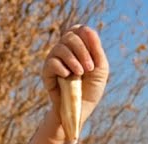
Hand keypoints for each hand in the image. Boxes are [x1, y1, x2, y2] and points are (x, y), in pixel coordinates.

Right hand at [28, 25, 109, 143]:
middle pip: (70, 36)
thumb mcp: (100, 68)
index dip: (85, 35)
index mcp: (78, 48)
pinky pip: (51, 62)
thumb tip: (87, 29)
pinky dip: (61, 67)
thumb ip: (96, 49)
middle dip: (82, 50)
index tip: (93, 52)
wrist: (79, 110)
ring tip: (80, 73)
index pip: (77, 30)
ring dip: (73, 59)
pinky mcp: (47, 73)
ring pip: (60, 47)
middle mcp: (64, 51)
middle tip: (90, 68)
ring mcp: (54, 61)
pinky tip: (68, 76)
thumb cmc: (91, 89)